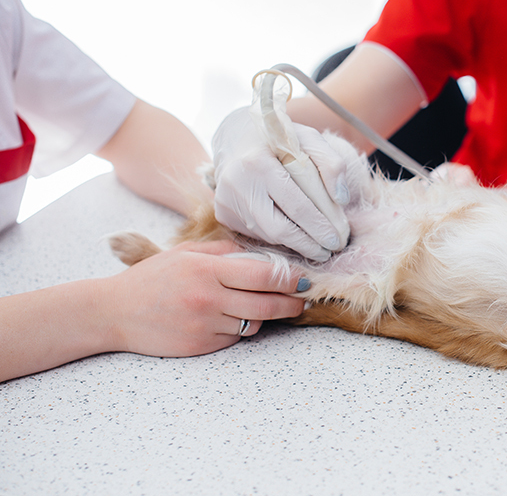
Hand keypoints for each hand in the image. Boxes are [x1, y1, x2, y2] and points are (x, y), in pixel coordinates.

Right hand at [103, 240, 308, 356]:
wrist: (113, 312)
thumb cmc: (151, 279)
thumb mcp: (185, 253)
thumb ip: (223, 250)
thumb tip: (260, 252)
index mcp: (207, 270)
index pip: (263, 274)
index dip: (289, 278)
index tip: (304, 279)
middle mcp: (209, 299)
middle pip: (267, 304)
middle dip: (291, 303)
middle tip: (303, 300)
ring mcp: (205, 325)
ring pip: (253, 323)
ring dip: (265, 316)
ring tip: (267, 306)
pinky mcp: (201, 346)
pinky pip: (235, 338)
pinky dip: (239, 328)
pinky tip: (229, 318)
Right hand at [211, 106, 350, 260]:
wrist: (236, 137)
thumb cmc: (279, 139)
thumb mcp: (309, 139)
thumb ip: (331, 163)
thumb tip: (342, 199)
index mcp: (258, 162)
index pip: (296, 205)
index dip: (321, 227)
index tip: (341, 239)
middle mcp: (237, 184)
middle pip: (280, 228)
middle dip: (310, 244)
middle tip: (332, 250)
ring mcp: (227, 202)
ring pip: (268, 236)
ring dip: (297, 244)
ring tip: (319, 246)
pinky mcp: (223, 214)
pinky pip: (257, 234)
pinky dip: (279, 238)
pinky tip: (296, 235)